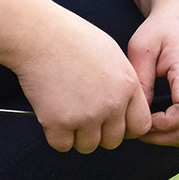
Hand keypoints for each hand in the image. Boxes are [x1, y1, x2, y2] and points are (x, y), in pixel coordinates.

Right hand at [13, 15, 153, 154]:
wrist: (38, 34)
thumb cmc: (70, 37)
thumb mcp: (110, 53)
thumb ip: (121, 82)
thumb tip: (122, 107)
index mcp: (127, 85)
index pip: (140, 125)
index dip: (125, 127)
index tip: (111, 123)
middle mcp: (111, 104)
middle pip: (112, 141)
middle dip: (98, 132)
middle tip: (81, 113)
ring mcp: (86, 116)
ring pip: (87, 146)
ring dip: (75, 134)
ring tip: (64, 108)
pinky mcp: (59, 123)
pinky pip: (62, 145)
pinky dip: (54, 134)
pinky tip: (50, 111)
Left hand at [127, 9, 178, 146]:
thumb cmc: (162, 28)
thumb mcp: (142, 47)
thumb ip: (141, 80)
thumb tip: (138, 114)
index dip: (164, 123)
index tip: (141, 118)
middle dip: (160, 136)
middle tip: (133, 128)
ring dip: (165, 136)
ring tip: (141, 124)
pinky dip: (173, 130)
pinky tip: (152, 119)